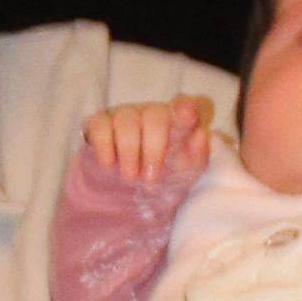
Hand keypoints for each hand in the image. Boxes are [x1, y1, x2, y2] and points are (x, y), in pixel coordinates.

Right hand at [83, 94, 214, 187]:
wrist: (126, 193)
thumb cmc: (162, 177)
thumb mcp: (183, 173)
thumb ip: (196, 156)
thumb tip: (201, 136)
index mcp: (176, 122)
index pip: (184, 107)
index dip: (184, 109)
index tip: (187, 116)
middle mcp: (151, 113)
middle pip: (154, 116)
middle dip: (153, 149)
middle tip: (151, 179)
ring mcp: (125, 115)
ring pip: (126, 120)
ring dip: (129, 151)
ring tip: (130, 178)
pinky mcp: (100, 123)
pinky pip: (100, 125)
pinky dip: (104, 146)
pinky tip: (108, 165)